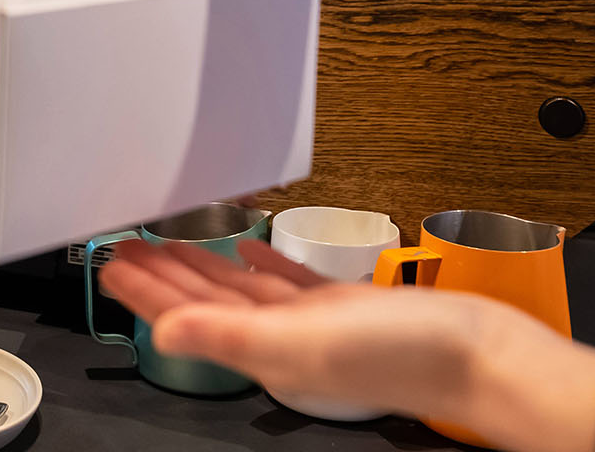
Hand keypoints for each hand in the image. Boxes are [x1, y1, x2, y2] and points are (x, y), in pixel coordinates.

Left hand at [98, 238, 594, 435]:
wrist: (483, 354)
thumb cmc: (405, 354)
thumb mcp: (302, 341)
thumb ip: (229, 335)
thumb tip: (162, 329)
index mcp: (264, 348)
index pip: (185, 314)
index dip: (145, 290)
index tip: (110, 263)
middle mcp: (281, 336)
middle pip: (205, 298)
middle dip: (163, 273)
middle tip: (125, 243)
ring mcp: (313, 321)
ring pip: (241, 289)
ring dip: (203, 266)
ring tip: (169, 241)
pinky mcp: (347, 305)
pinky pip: (289, 282)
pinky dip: (262, 262)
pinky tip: (248, 246)